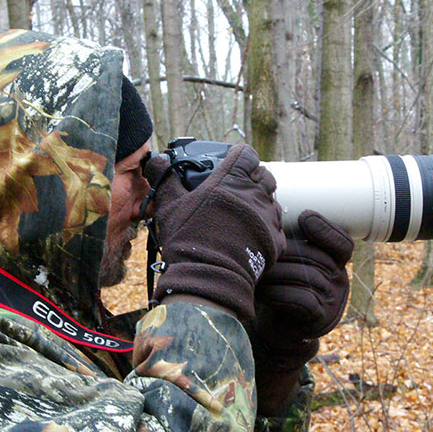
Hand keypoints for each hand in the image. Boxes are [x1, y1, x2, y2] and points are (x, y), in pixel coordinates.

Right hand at [146, 144, 284, 319]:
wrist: (209, 277)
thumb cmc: (188, 239)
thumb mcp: (169, 205)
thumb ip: (164, 178)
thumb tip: (155, 160)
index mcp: (232, 178)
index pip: (247, 154)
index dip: (240, 157)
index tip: (232, 163)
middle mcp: (256, 193)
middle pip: (265, 176)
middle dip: (254, 179)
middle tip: (237, 192)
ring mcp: (269, 217)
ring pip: (272, 202)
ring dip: (260, 205)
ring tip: (242, 219)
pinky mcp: (277, 240)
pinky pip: (276, 228)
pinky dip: (266, 231)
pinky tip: (250, 238)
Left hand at [252, 210, 353, 414]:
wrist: (277, 330)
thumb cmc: (279, 288)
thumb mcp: (287, 261)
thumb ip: (289, 240)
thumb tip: (270, 205)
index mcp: (336, 262)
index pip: (342, 243)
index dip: (326, 229)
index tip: (304, 217)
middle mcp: (340, 280)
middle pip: (316, 258)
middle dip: (284, 252)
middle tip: (257, 248)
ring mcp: (334, 302)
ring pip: (307, 278)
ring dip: (276, 273)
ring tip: (254, 271)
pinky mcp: (321, 320)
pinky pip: (302, 300)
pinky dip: (279, 294)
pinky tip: (262, 291)